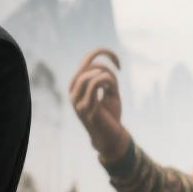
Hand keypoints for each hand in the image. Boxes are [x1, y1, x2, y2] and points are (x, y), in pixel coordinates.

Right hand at [69, 48, 129, 163]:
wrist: (111, 137)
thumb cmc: (111, 115)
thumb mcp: (111, 92)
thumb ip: (107, 79)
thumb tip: (105, 67)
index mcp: (78, 85)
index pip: (86, 60)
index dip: (102, 53)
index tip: (118, 62)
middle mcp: (73, 91)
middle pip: (87, 64)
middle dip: (105, 60)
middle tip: (119, 67)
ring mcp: (76, 100)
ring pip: (90, 74)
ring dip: (107, 77)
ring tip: (113, 88)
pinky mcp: (85, 107)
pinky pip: (94, 84)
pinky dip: (106, 82)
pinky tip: (112, 89)